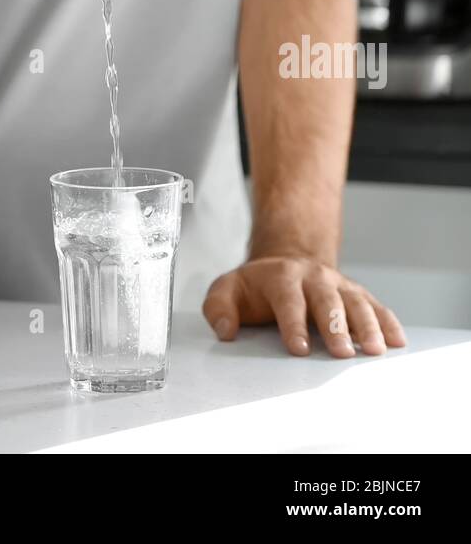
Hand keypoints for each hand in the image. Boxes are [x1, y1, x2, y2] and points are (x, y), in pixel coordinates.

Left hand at [203, 255, 406, 357]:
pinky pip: (375, 306)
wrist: (286, 263)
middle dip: (334, 327)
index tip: (298, 348)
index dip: (293, 324)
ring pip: (356, 303)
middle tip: (342, 353)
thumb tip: (225, 330)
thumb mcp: (228, 289)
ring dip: (367, 326)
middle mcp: (314, 278)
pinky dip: (388, 322)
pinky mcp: (356, 294)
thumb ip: (219, 307)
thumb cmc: (256, 287)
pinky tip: (398, 340)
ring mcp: (338, 285)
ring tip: (376, 350)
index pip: (288, 300)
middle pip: (327, 301)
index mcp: (281, 277)